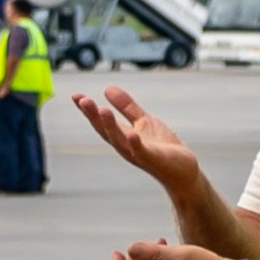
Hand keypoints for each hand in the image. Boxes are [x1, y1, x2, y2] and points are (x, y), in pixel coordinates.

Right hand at [74, 82, 199, 189]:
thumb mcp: (143, 121)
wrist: (183, 171)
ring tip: (102, 110)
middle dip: (93, 116)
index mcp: (122, 137)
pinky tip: (132, 134)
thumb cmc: (162, 148)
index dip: (88, 110)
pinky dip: (136, 144)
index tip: (75, 96)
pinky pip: (143, 152)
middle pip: (105, 131)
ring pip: (120, 140)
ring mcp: (139, 154)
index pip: (101, 122)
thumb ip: (127, 107)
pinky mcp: (154, 159)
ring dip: (110, 126)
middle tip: (83, 100)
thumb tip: (107, 88)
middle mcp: (125, 147)